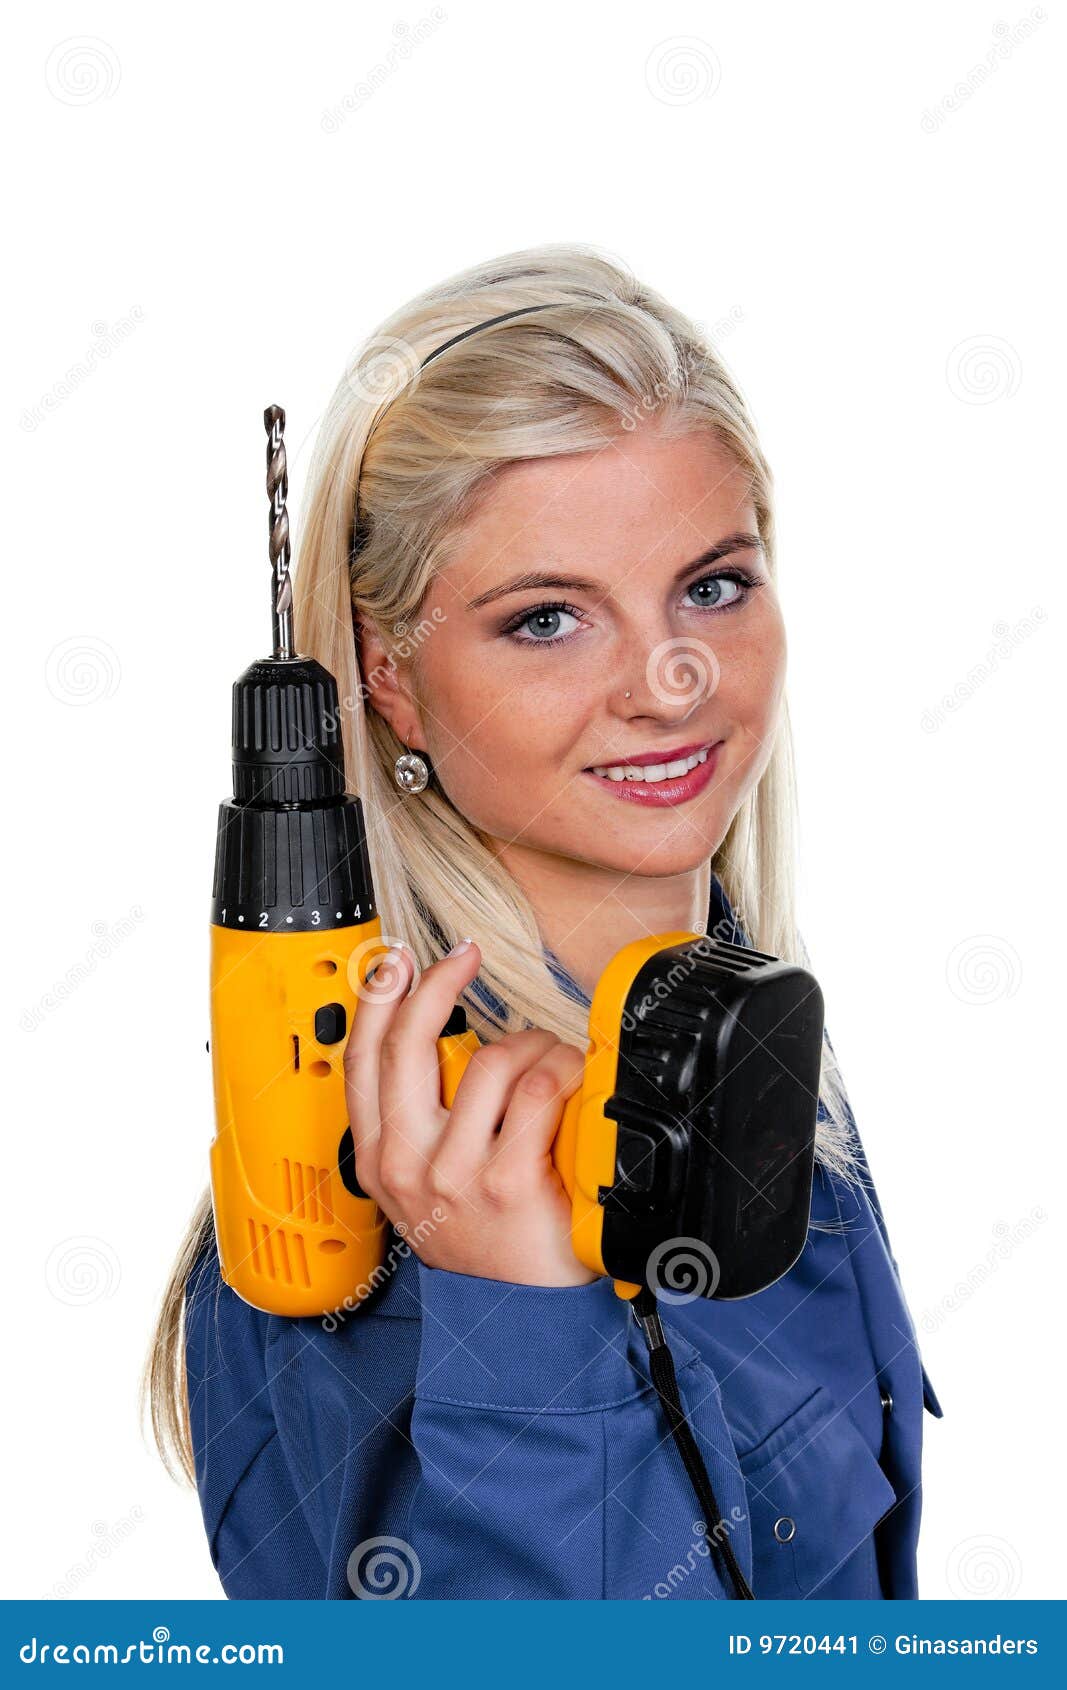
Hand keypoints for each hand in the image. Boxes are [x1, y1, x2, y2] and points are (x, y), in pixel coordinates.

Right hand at [343, 940, 596, 1287]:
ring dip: (530, 1043)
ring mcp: (455, 1172)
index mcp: (381, 1157)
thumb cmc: (483, 1239)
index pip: (361, 1058)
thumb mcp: (425, 1185)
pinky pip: (538, 1090)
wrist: (517, 1317)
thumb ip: (422, 1121)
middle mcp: (408, 1162)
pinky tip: (571, 1081)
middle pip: (410, 1043)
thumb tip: (444, 1040)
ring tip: (550, 1058)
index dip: (378, 997)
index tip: (397, 959)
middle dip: (437, 983)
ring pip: (489, 1060)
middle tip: (466, 957)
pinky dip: (562, 1070)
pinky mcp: (506, 1180)